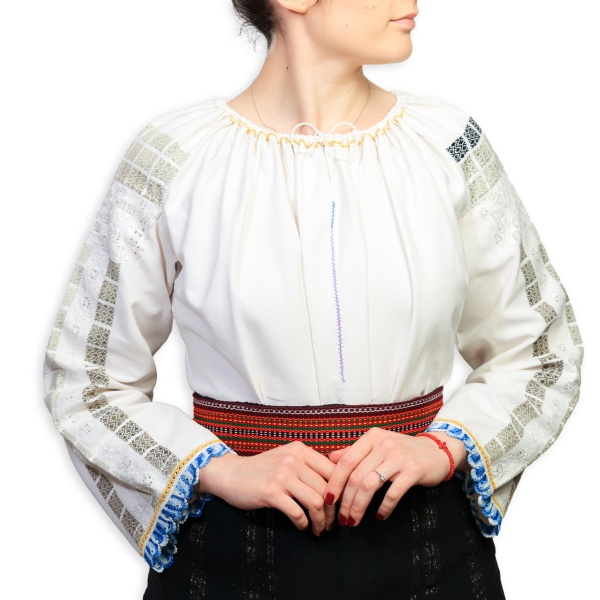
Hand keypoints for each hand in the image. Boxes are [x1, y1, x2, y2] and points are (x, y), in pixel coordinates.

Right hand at [196, 441, 335, 535]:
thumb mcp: (287, 458)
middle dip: (333, 511)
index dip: (342, 491)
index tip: (341, 505)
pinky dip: (304, 523)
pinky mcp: (271, 492)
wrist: (231, 474)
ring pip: (316, 502)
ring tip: (319, 528)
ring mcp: (282, 475)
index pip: (333, 470)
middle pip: (327, 489)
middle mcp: (294, 460)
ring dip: (321, 521)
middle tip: (332, 523)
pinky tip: (303, 527)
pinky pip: (297, 512)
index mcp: (301, 450)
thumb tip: (338, 481)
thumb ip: (309, 465)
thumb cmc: (262, 469)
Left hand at [324, 429, 465, 525]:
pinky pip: (393, 493)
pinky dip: (384, 507)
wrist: (436, 451)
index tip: (328, 500)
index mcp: (372, 438)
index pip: (346, 461)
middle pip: (356, 476)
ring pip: (370, 485)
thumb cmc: (402, 451)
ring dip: (359, 507)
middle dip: (346, 501)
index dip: (334, 482)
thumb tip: (330, 459)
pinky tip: (380, 516)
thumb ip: (355, 452)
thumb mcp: (377, 446)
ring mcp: (398, 457)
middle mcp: (383, 444)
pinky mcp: (413, 470)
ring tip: (354, 520)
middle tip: (342, 518)